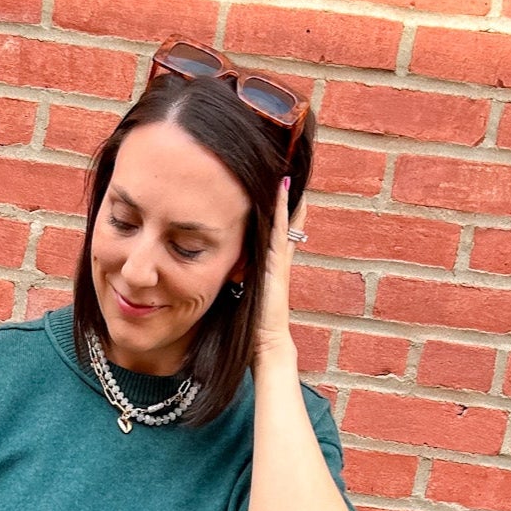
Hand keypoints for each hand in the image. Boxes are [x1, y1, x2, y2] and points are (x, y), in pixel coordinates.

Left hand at [251, 176, 305, 366]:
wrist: (266, 341)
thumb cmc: (253, 323)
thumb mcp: (243, 292)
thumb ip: (237, 277)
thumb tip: (223, 268)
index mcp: (271, 264)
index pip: (277, 230)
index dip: (279, 210)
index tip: (276, 186)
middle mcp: (279, 258)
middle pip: (286, 221)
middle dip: (286, 198)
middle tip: (286, 170)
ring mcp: (280, 259)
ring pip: (285, 220)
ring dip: (285, 197)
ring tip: (286, 170)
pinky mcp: (278, 263)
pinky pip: (280, 230)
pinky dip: (281, 209)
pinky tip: (280, 188)